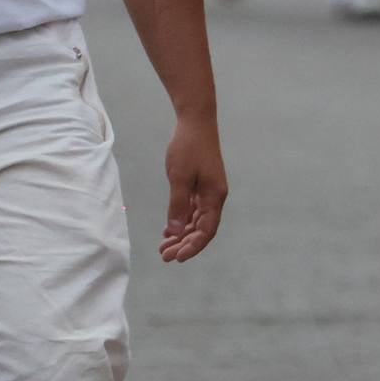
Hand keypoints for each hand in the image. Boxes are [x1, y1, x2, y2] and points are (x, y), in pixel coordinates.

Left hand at [160, 118, 227, 262]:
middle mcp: (214, 197)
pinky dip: (182, 221)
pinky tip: (169, 229)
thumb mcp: (179, 177)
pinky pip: (192, 210)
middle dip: (184, 244)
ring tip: (164, 246)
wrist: (196, 122)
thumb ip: (177, 205)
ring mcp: (208, 192)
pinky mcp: (201, 185)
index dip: (193, 247)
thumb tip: (175, 231)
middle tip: (165, 256)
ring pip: (196, 221)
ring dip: (181, 234)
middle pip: (201, 229)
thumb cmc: (188, 148)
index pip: (206, 231)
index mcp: (215, 197)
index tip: (177, 258)